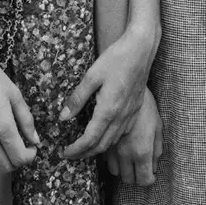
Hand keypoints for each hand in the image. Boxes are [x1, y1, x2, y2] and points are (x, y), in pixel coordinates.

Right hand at [0, 37, 38, 170]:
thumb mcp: (14, 94)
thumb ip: (26, 120)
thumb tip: (35, 140)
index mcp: (3, 126)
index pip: (20, 158)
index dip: (30, 156)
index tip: (32, 148)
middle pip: (7, 166)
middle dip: (18, 160)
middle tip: (22, 146)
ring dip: (3, 160)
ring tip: (7, 145)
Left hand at [59, 30, 155, 160]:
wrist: (141, 50)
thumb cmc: (116, 59)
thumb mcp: (91, 76)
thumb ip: (77, 98)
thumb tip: (63, 117)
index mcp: (108, 109)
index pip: (90, 139)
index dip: (76, 149)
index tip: (64, 152)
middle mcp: (121, 117)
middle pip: (102, 145)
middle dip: (85, 154)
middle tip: (71, 154)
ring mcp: (131, 114)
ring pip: (113, 141)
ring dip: (97, 148)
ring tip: (83, 147)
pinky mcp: (136, 110)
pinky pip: (121, 132)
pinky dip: (109, 139)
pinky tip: (102, 134)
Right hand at [104, 88, 162, 185]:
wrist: (126, 86)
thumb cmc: (146, 104)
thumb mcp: (157, 125)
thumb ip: (156, 147)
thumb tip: (153, 165)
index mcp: (142, 150)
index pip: (143, 179)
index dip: (147, 180)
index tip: (149, 178)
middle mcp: (126, 152)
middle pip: (126, 178)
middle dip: (133, 177)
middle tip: (138, 170)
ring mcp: (112, 146)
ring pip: (113, 170)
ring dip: (119, 168)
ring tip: (127, 162)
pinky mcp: (102, 140)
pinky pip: (104, 157)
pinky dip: (110, 159)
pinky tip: (117, 151)